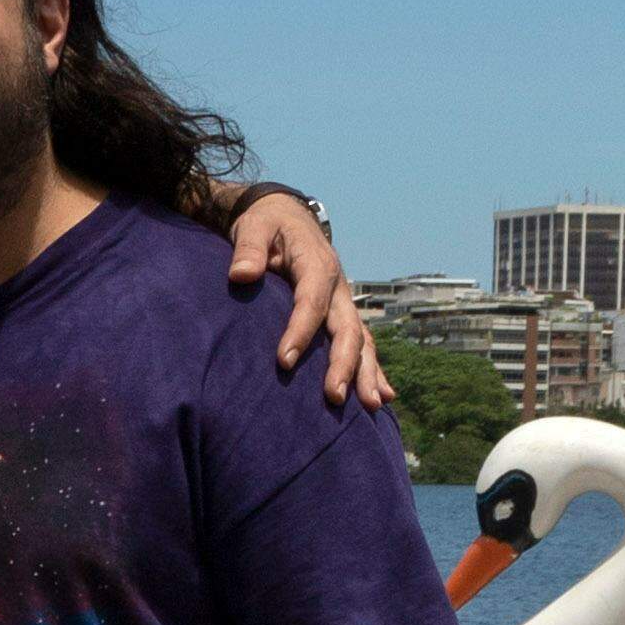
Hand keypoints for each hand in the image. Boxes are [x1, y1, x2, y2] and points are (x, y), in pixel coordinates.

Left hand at [220, 189, 390, 405]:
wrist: (285, 217)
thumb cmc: (266, 225)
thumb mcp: (253, 227)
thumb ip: (248, 249)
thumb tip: (242, 275)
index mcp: (317, 264)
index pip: (312, 302)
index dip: (300, 332)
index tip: (283, 362)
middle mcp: (339, 286)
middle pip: (346, 328)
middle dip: (343, 364)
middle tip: (333, 396)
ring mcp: (344, 302)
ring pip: (361, 340)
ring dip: (366, 373)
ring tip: (371, 406)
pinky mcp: (342, 314)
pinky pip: (362, 344)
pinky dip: (372, 369)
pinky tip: (382, 396)